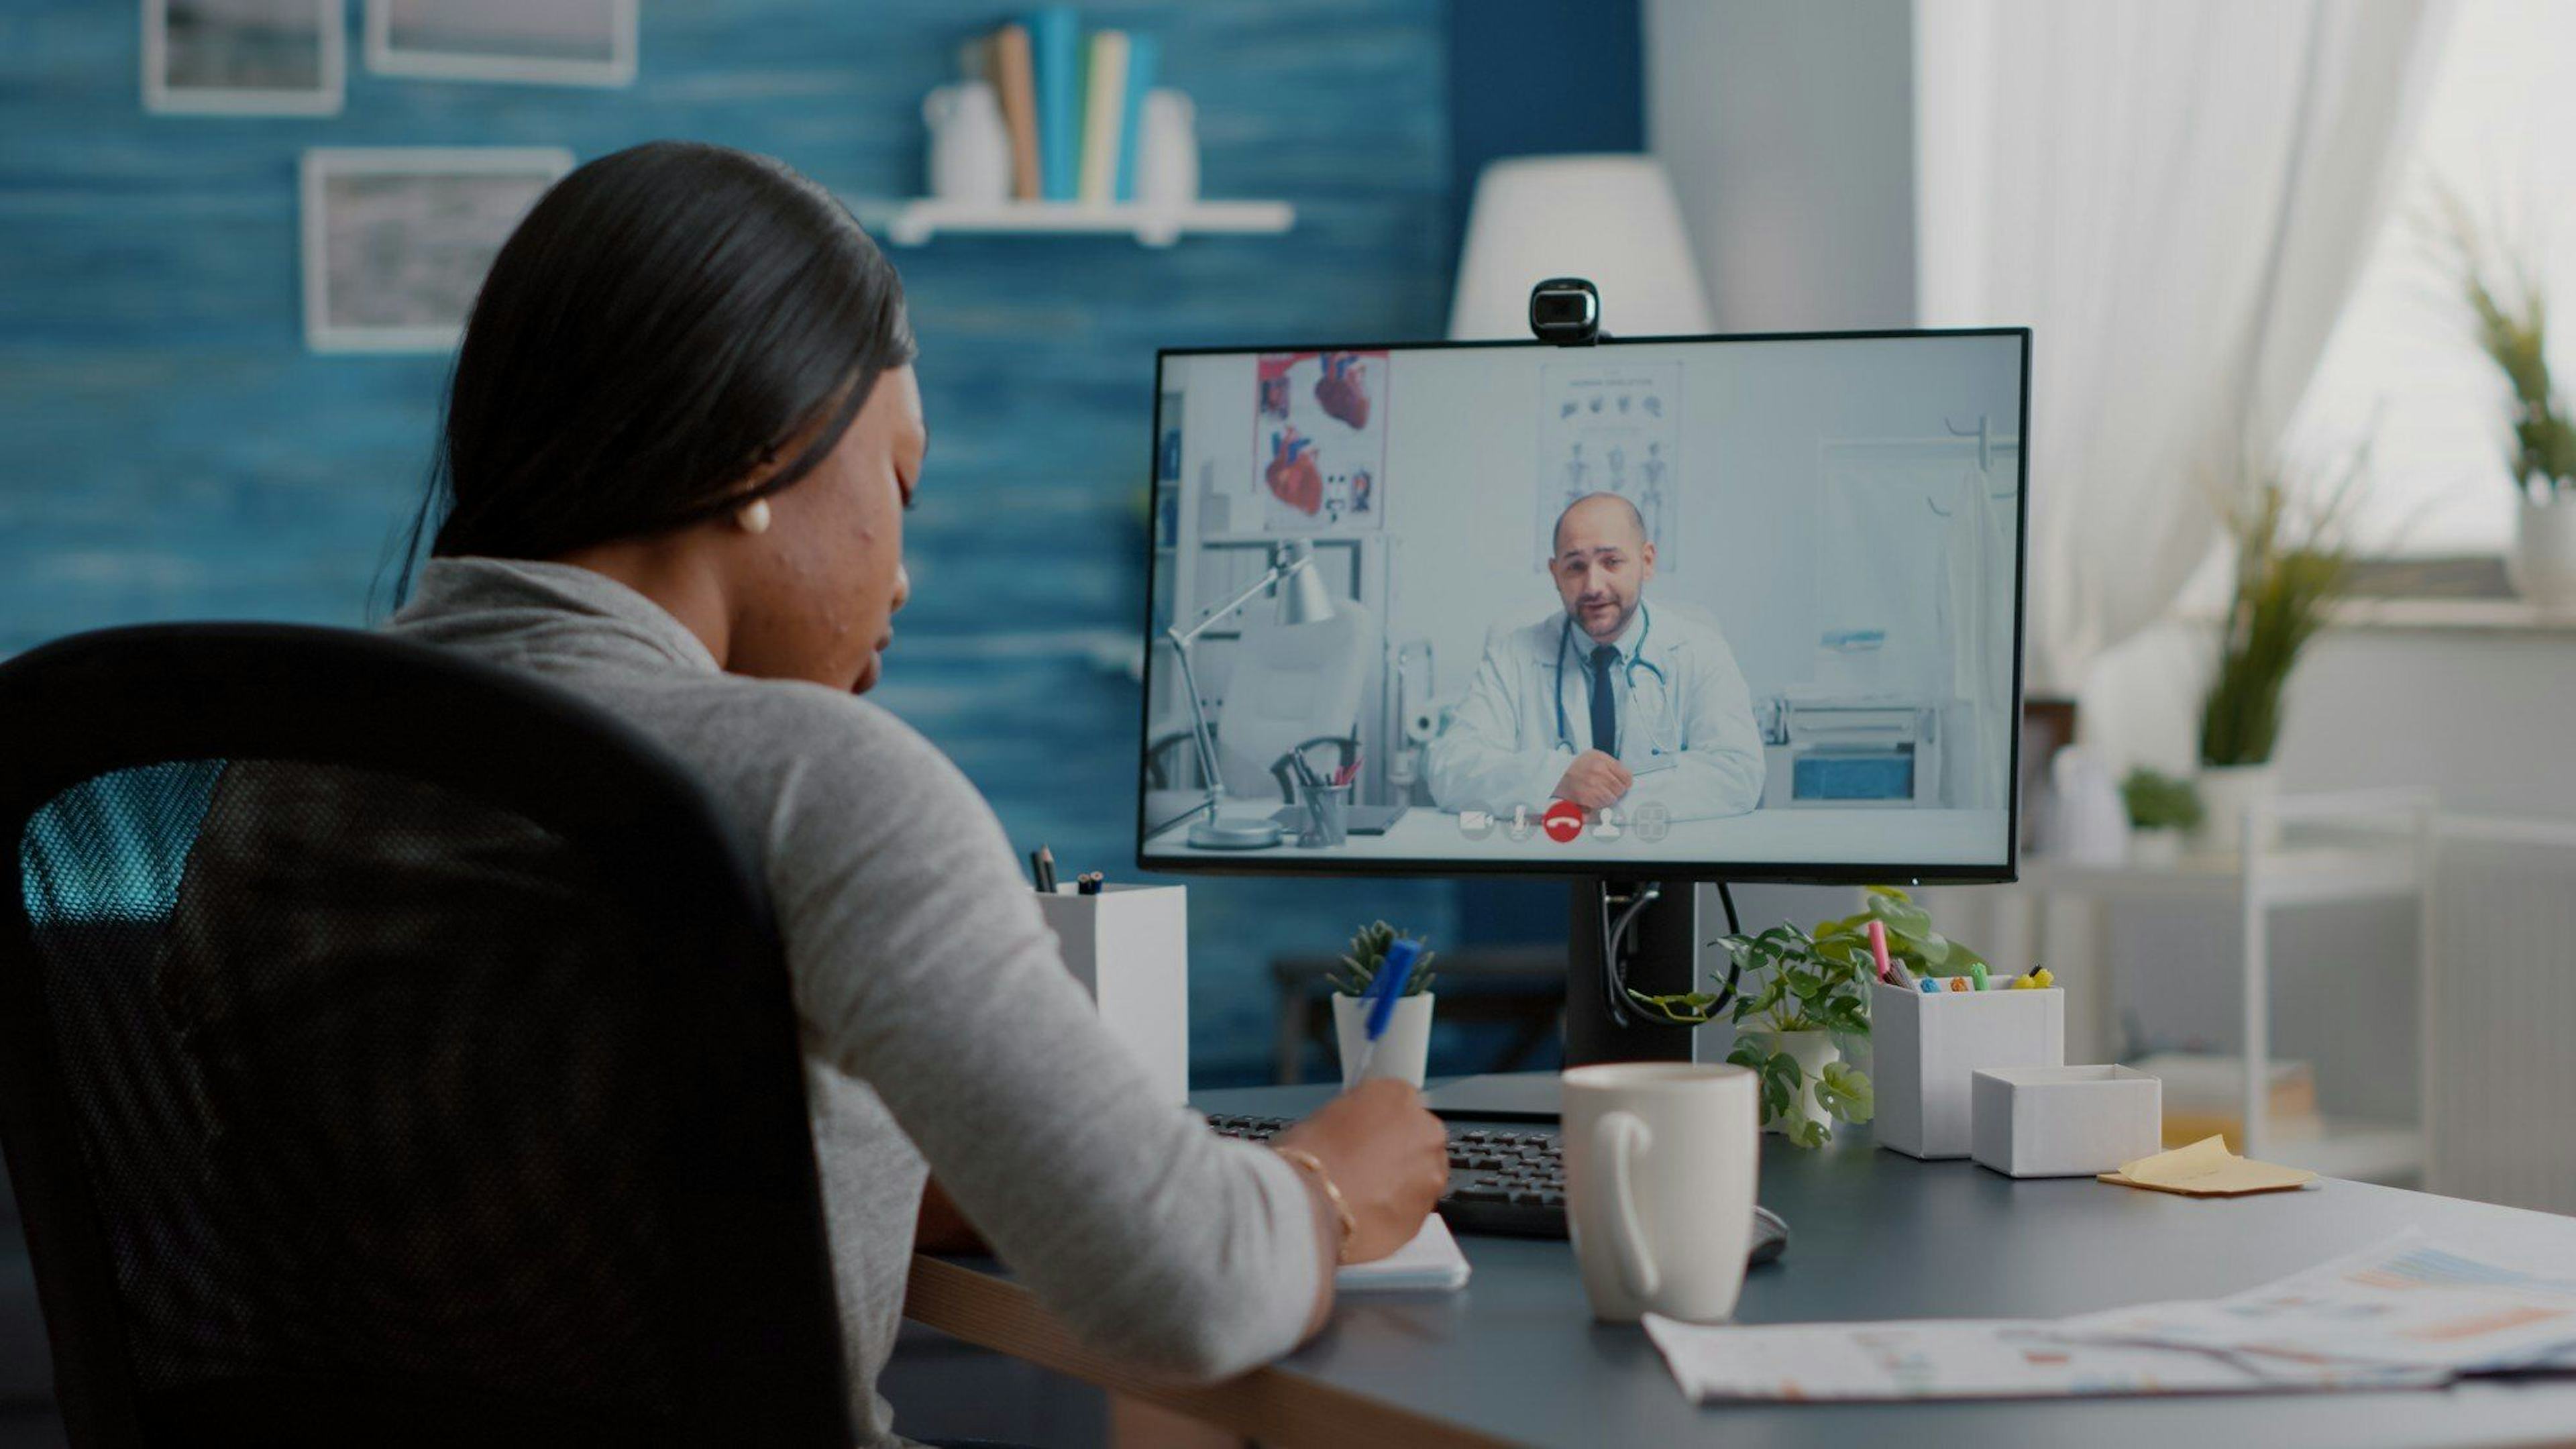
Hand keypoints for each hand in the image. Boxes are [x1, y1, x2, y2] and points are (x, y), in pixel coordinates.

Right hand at [1270, 1078, 1447, 1263]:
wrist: (1313, 1205)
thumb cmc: (1309, 1155)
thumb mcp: (1325, 1116)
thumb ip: (1355, 1119)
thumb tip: (1357, 1133)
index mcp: (1398, 1095)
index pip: (1397, 1103)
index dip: (1379, 1123)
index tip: (1365, 1137)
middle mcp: (1425, 1129)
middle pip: (1417, 1137)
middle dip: (1397, 1151)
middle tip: (1365, 1167)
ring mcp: (1432, 1172)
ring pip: (1421, 1174)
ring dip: (1402, 1181)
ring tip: (1366, 1195)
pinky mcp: (1427, 1211)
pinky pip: (1414, 1207)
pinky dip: (1398, 1210)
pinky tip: (1370, 1215)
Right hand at [1553, 750, 1632, 810]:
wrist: (1558, 773)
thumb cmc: (1576, 765)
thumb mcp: (1595, 756)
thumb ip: (1611, 765)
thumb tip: (1626, 778)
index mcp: (1602, 761)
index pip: (1626, 776)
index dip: (1626, 781)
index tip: (1624, 783)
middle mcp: (1599, 773)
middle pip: (1620, 789)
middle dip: (1616, 790)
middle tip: (1609, 788)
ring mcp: (1593, 786)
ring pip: (1612, 798)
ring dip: (1608, 797)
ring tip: (1599, 792)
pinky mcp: (1587, 798)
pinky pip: (1602, 804)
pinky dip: (1599, 803)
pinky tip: (1593, 796)